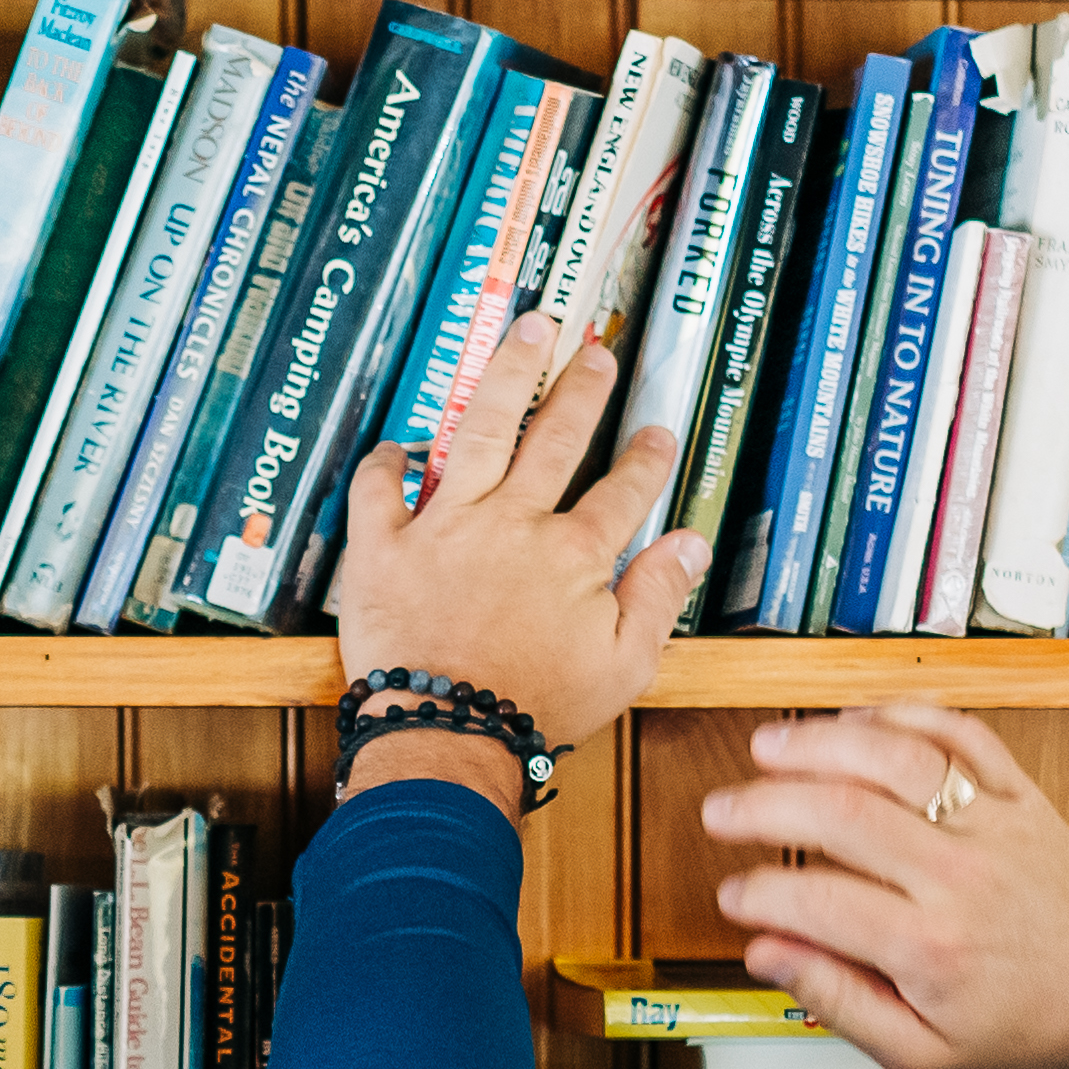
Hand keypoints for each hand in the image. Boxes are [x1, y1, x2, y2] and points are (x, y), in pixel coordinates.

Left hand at [327, 303, 701, 765]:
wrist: (448, 735)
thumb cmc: (535, 709)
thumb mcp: (624, 667)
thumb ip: (657, 598)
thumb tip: (689, 546)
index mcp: (573, 555)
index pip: (620, 491)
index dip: (644, 458)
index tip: (655, 431)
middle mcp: (513, 524)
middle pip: (555, 438)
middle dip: (581, 389)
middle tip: (594, 354)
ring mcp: (446, 527)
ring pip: (479, 429)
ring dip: (506, 377)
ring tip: (525, 333)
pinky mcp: (386, 547)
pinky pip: (379, 488)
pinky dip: (387, 462)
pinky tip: (399, 443)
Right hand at [696, 705, 1068, 1068]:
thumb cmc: (1026, 1023)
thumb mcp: (922, 1053)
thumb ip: (838, 1002)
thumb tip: (768, 954)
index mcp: (934, 949)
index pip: (819, 901)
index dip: (759, 892)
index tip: (734, 895)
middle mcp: (962, 877)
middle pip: (844, 814)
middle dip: (766, 806)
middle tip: (722, 811)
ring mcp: (994, 825)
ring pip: (895, 758)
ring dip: (821, 743)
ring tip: (768, 747)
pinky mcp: (1019, 794)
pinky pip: (959, 733)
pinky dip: (902, 714)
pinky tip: (855, 721)